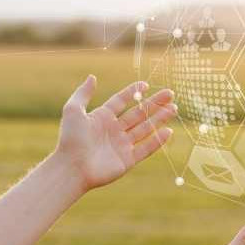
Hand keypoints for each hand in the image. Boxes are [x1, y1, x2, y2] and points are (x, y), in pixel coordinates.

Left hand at [56, 75, 177, 190]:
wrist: (72, 167)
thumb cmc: (70, 138)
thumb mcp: (73, 110)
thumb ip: (83, 93)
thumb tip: (92, 77)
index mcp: (102, 117)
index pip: (121, 101)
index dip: (133, 92)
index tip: (146, 84)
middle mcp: (113, 130)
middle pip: (138, 113)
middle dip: (154, 104)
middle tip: (170, 94)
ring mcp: (121, 145)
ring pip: (145, 129)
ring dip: (160, 118)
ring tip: (174, 108)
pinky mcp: (127, 160)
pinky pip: (145, 148)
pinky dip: (157, 141)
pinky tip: (168, 131)